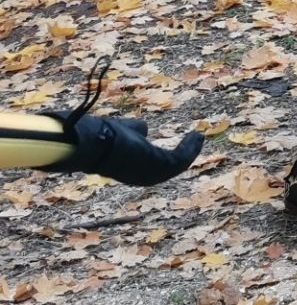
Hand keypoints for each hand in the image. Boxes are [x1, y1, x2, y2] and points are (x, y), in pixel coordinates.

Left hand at [54, 114, 204, 186]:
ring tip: (199, 137)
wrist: (91, 141)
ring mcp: (150, 174)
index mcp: (130, 171)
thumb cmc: (99, 136)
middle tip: (195, 140)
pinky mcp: (157, 166)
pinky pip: (181, 159)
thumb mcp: (123, 131)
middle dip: (185, 154)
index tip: (181, 143)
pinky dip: (190, 148)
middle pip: (169, 168)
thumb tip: (145, 127)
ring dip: (191, 150)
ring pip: (177, 165)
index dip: (170, 155)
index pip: (154, 167)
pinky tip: (196, 135)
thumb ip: (134, 130)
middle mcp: (141, 177)